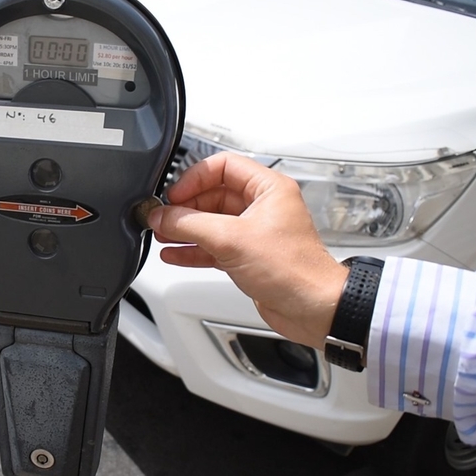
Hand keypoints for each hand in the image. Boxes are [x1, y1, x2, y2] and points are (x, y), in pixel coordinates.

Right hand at [147, 152, 347, 350]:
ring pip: (210, 222)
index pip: (222, 166)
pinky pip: (213, 245)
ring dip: (185, 229)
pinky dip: (193, 249)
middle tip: (162, 217)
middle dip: (185, 207)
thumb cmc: (294, 270)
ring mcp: (254, 232)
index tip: (175, 195)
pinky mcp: (247, 256)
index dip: (195, 178)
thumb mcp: (232, 239)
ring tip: (162, 234)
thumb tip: (162, 216)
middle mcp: (262, 207)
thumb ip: (190, 224)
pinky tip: (174, 253)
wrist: (313, 309)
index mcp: (268, 188)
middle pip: (213, 195)